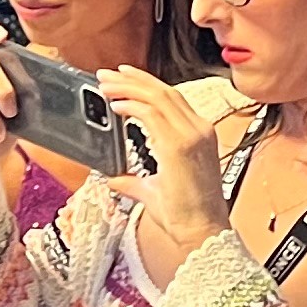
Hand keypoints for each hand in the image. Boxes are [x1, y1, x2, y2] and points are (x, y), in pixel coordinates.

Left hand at [92, 64, 224, 249]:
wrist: (201, 232)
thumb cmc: (186, 215)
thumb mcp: (155, 191)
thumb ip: (134, 181)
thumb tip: (114, 178)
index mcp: (199, 134)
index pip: (171, 98)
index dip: (146, 84)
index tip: (124, 77)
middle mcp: (199, 130)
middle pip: (163, 91)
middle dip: (132, 79)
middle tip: (106, 74)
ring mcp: (191, 136)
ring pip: (157, 97)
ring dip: (128, 88)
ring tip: (106, 85)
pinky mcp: (179, 146)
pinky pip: (151, 114)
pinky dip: (131, 105)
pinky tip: (115, 106)